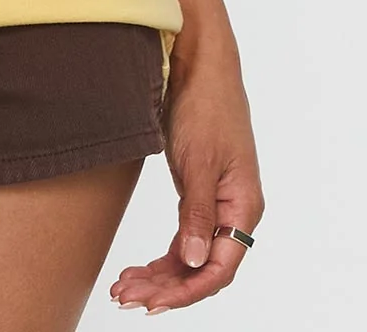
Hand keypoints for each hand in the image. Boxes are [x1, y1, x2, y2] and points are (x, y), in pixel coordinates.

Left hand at [110, 42, 264, 313]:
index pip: (220, 268)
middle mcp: (233, 211)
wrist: (200, 62)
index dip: (187, 291)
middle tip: (125, 296)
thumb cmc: (205, 106)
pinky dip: (163, 254)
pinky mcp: (198, 190)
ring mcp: (216, 202)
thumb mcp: (197, 160)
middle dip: (166, 287)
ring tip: (124, 287)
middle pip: (202, 267)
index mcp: (243, 207)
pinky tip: (140, 267)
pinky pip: (184, 236)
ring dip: (160, 274)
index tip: (153, 303)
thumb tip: (197, 263)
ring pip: (191, 255)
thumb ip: (197, 213)